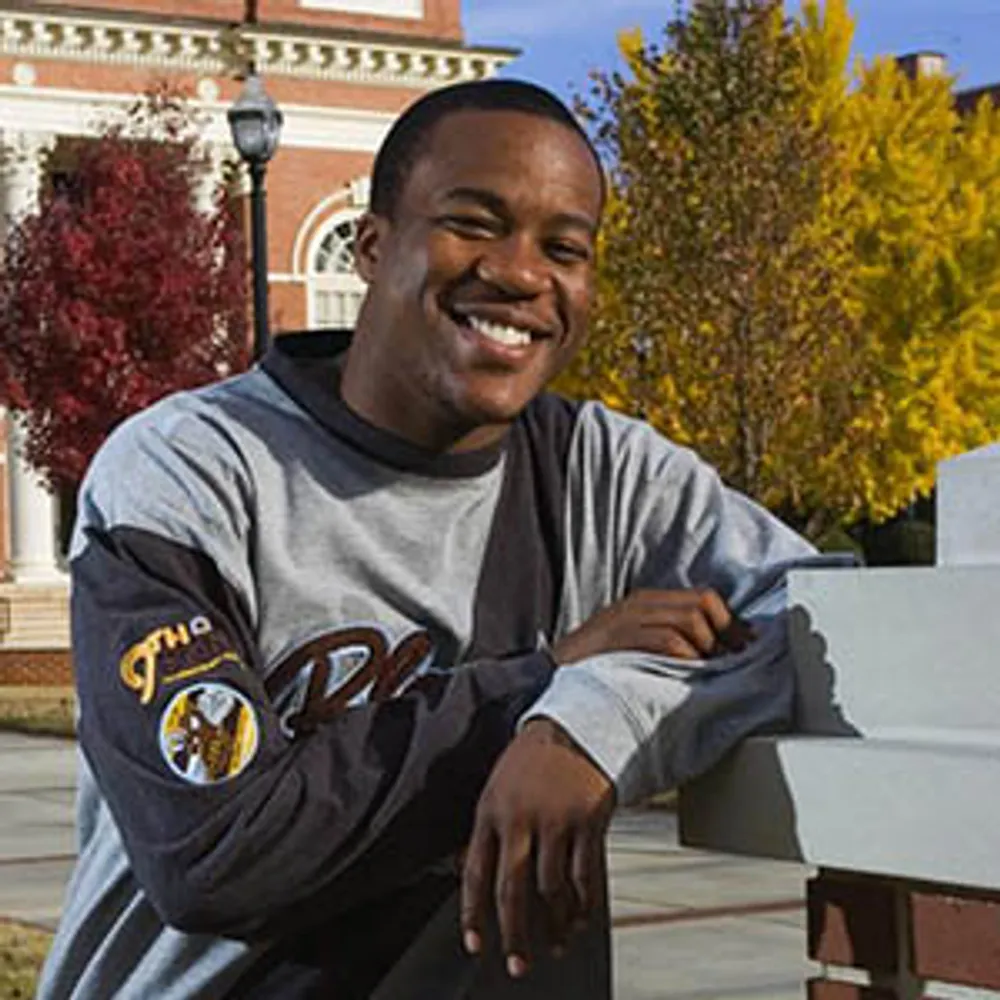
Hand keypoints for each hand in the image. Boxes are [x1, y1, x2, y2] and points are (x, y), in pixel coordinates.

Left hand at [460, 718, 614, 977]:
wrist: (575, 726)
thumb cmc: (532, 760)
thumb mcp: (497, 786)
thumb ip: (486, 829)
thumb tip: (464, 871)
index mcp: (490, 810)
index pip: (475, 872)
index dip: (473, 914)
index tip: (475, 946)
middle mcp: (521, 817)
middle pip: (512, 890)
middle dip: (514, 935)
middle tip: (518, 965)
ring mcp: (557, 819)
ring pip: (551, 889)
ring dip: (554, 924)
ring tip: (555, 945)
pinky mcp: (589, 820)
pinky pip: (585, 875)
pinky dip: (583, 904)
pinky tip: (580, 920)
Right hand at [551, 587, 752, 665]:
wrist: (550, 683)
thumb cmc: (597, 673)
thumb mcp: (635, 648)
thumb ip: (669, 640)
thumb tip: (719, 653)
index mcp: (644, 603)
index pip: (702, 597)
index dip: (730, 622)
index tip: (743, 647)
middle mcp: (638, 604)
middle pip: (702, 603)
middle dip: (724, 634)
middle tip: (729, 663)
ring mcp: (627, 619)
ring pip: (690, 620)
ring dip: (706, 650)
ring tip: (706, 673)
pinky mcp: (619, 638)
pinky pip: (669, 640)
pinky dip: (686, 658)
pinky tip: (685, 675)